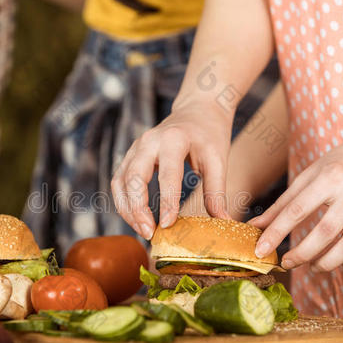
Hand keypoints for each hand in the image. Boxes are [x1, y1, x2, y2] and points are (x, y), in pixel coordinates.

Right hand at [111, 101, 232, 239]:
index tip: (167, 226)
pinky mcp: (130, 156)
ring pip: (120, 182)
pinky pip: (119, 182)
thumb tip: (224, 222)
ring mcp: (135, 147)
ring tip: (142, 230)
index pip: (167, 174)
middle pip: (133, 178)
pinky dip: (124, 202)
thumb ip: (217, 192)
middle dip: (138, 209)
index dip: (166, 202)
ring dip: (127, 209)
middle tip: (149, 233)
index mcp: (174, 139)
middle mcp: (148, 142)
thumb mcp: (218, 160)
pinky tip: (136, 219)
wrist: (197, 109)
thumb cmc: (209, 134)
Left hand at [249, 134, 342, 271]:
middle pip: (325, 232)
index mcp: (329, 177)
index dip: (276, 233)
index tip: (260, 251)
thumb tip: (254, 227)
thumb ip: (282, 204)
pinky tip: (337, 262)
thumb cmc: (337, 167)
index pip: (297, 210)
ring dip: (326, 263)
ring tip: (311, 266)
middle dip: (301, 254)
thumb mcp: (308, 176)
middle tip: (286, 263)